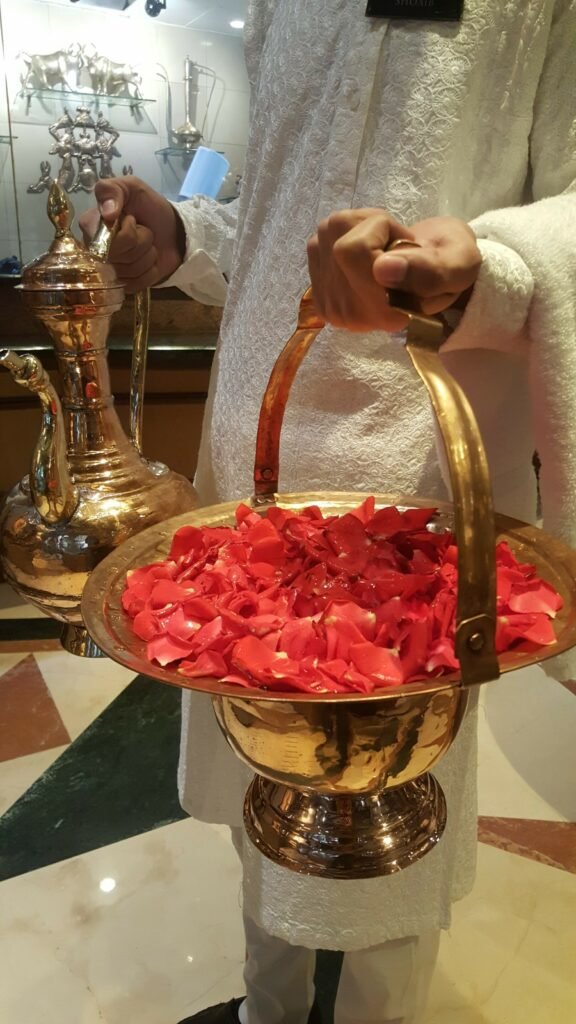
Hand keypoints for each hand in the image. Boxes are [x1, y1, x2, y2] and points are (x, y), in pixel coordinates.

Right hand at [78, 176, 185, 291]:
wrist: (172, 230)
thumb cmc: (148, 207)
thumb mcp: (132, 187)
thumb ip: (113, 190)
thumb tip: (107, 214)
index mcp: (90, 225)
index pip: (101, 237)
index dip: (125, 231)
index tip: (133, 219)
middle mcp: (93, 251)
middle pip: (117, 255)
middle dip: (141, 240)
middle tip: (143, 230)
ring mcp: (108, 271)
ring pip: (129, 269)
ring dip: (148, 254)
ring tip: (148, 244)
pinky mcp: (123, 286)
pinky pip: (137, 283)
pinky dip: (151, 271)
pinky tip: (149, 261)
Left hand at [307, 209, 480, 331]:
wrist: (432, 269)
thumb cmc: (449, 265)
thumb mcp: (457, 265)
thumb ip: (427, 270)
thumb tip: (382, 268)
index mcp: (384, 315)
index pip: (355, 252)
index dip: (384, 231)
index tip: (407, 245)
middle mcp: (349, 314)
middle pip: (340, 240)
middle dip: (373, 226)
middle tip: (398, 244)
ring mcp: (328, 301)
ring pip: (330, 231)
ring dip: (362, 224)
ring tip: (385, 246)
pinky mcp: (316, 286)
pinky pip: (322, 235)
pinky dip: (348, 230)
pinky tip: (368, 248)